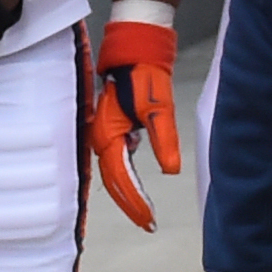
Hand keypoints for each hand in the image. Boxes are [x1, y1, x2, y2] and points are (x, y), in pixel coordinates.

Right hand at [91, 10, 179, 232]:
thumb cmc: (144, 73)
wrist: (133, 48)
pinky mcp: (109, 128)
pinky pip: (114, 159)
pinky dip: (124, 176)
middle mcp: (101, 137)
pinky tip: (135, 185)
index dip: (135, 202)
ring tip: (143, 211)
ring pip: (113, 172)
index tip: (150, 220)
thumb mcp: (160, 108)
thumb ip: (164, 140)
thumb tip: (170, 170)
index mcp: (109, 134)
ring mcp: (103, 133)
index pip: (122, 178)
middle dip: (131, 203)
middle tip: (149, 223)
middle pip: (114, 180)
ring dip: (127, 192)